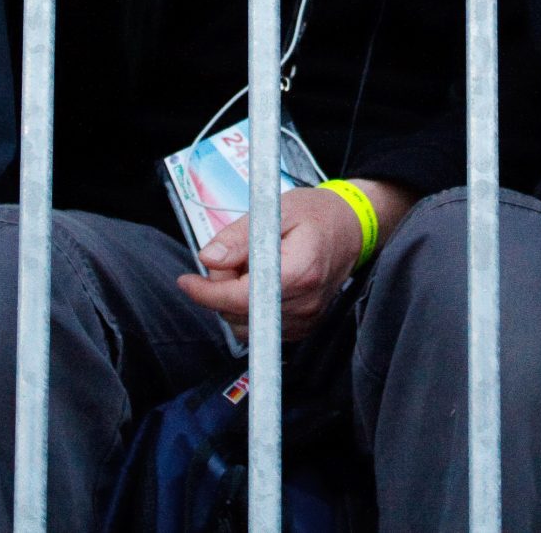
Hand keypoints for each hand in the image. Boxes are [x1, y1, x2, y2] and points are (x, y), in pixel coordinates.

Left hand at [177, 182, 408, 341]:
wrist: (353, 227)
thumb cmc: (316, 214)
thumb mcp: (275, 210)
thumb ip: (240, 236)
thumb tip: (208, 259)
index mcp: (299, 271)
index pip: (241, 297)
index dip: (207, 292)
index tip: (187, 281)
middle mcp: (305, 302)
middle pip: (239, 314)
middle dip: (221, 289)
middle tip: (228, 257)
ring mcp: (307, 318)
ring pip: (248, 326)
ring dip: (234, 302)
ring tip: (248, 268)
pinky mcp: (306, 326)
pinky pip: (263, 329)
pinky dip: (251, 310)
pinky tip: (260, 283)